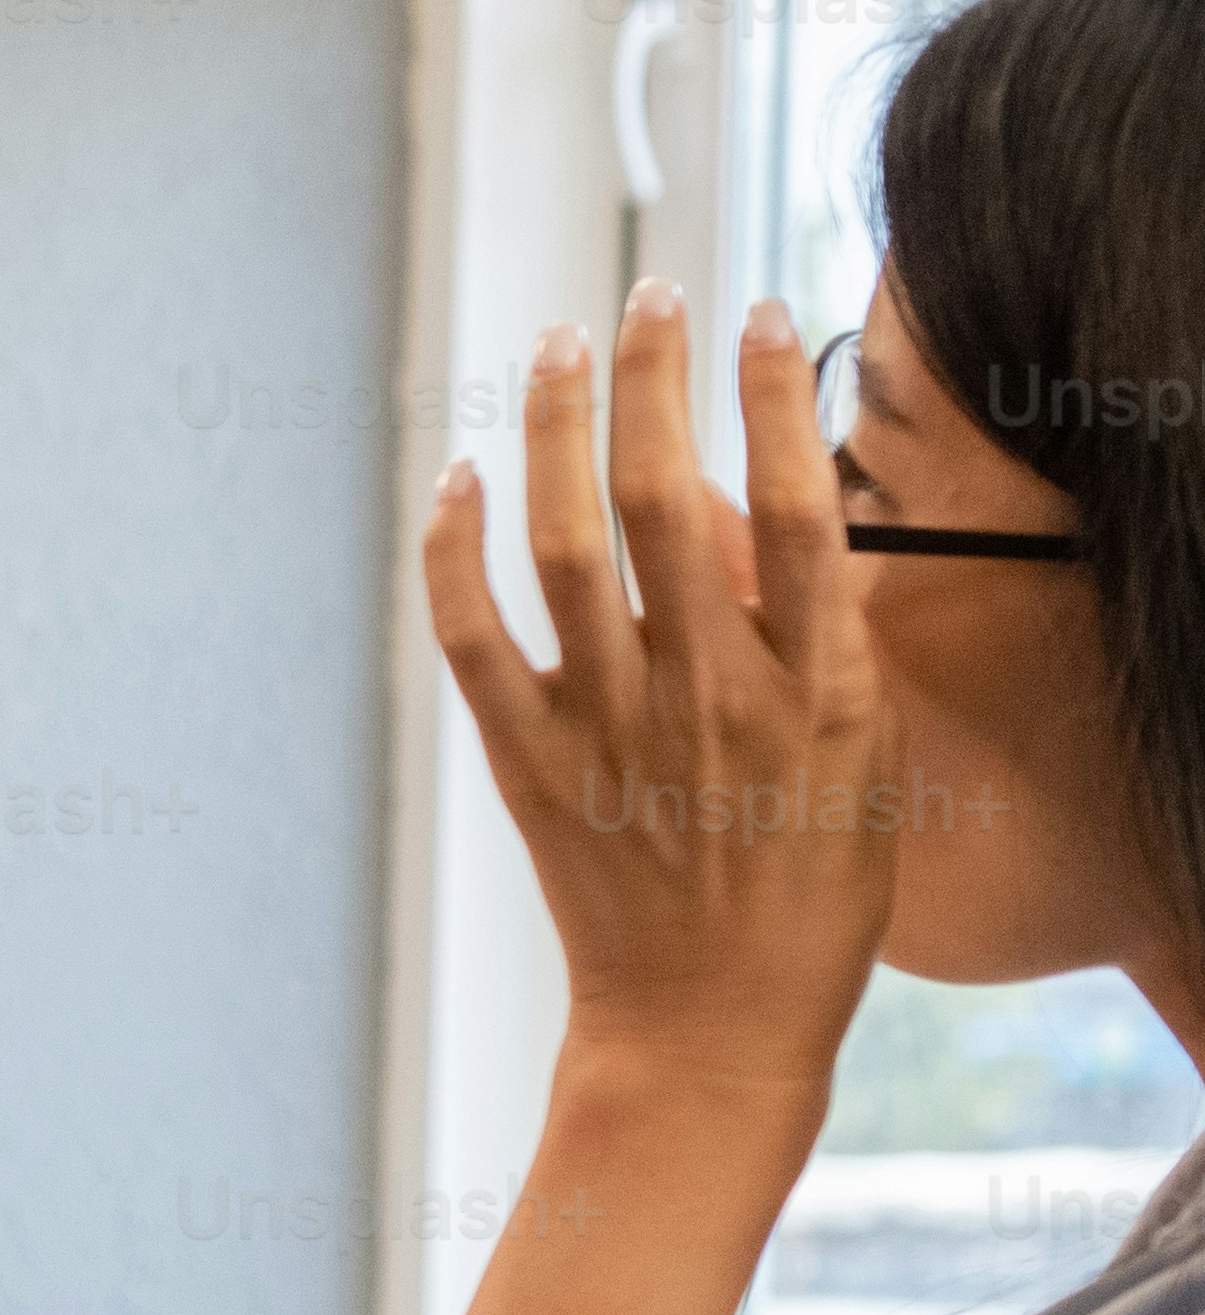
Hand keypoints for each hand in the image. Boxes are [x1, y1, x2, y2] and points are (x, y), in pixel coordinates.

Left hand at [422, 286, 901, 1105]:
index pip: (795, 502)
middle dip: (653, 378)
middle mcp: (711, 692)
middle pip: (670, 497)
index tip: (752, 311)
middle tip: (645, 292)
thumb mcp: (859, 752)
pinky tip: (456, 479)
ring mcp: (612, 725)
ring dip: (553, 431)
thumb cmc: (806, 884)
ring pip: (565, 544)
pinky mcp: (530, 763)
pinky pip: (474, 637)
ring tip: (558, 344)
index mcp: (816, 684)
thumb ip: (810, 631)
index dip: (766, 395)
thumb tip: (756, 508)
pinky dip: (453, 553)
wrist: (712, 1022)